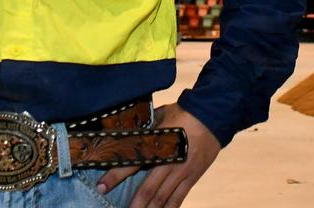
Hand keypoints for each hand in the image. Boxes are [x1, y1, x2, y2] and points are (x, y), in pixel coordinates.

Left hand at [98, 103, 220, 207]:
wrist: (212, 116)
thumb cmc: (183, 114)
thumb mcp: (160, 116)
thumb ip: (144, 128)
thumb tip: (126, 131)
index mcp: (158, 144)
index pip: (132, 163)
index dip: (115, 176)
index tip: (101, 187)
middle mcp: (169, 161)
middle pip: (148, 189)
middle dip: (134, 204)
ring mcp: (182, 171)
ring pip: (163, 197)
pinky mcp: (192, 177)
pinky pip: (179, 197)